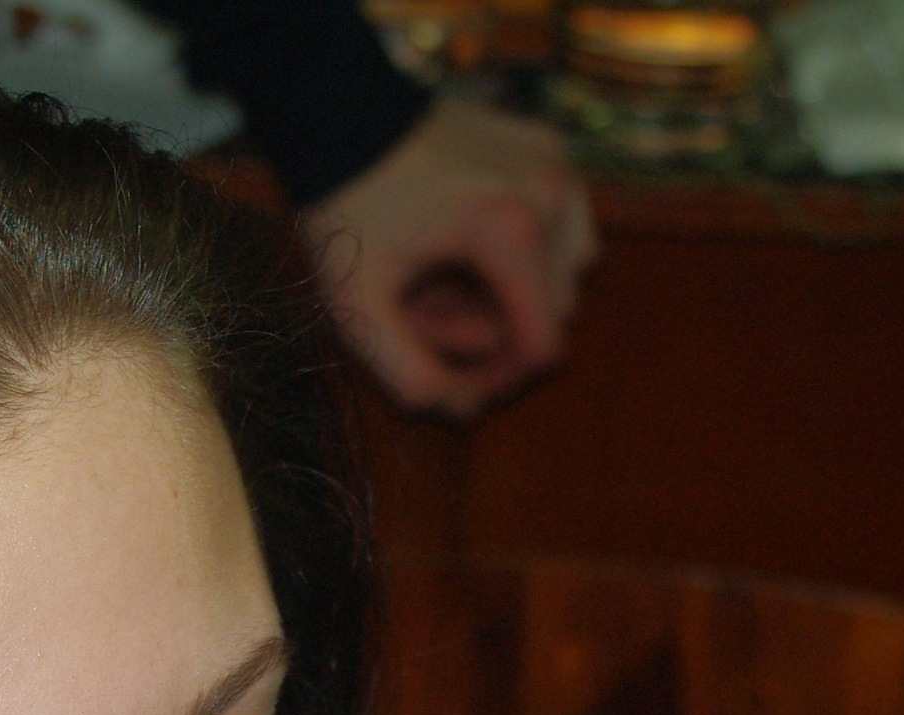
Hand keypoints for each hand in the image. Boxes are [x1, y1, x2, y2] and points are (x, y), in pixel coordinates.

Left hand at [299, 98, 595, 420]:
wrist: (341, 113)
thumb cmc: (346, 210)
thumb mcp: (359, 308)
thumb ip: (410, 377)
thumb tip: (464, 411)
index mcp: (511, 233)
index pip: (542, 347)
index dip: (501, 378)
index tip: (453, 377)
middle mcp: (551, 196)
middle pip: (551, 313)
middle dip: (490, 329)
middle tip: (422, 309)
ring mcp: (559, 166)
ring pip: (563, 275)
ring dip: (508, 292)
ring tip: (442, 278)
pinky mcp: (554, 149)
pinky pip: (563, 229)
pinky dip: (524, 250)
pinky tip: (467, 245)